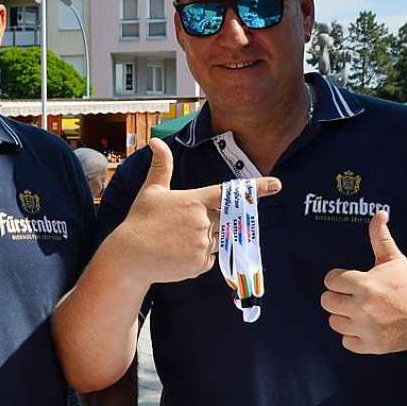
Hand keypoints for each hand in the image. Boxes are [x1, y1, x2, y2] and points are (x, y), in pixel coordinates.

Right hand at [112, 139, 280, 285]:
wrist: (129, 256)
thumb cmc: (140, 221)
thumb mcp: (151, 191)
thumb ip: (161, 166)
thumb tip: (155, 141)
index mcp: (194, 200)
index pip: (230, 193)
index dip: (256, 188)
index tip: (277, 185)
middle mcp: (202, 221)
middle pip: (225, 219)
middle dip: (213, 222)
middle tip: (186, 226)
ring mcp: (202, 244)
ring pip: (218, 240)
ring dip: (205, 240)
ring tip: (178, 240)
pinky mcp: (199, 264)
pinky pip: (211, 259)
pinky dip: (200, 257)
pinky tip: (179, 253)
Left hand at [321, 210, 406, 354]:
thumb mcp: (394, 259)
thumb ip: (380, 237)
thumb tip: (379, 213)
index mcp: (364, 284)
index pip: (330, 281)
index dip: (339, 279)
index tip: (350, 280)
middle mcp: (362, 307)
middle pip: (327, 301)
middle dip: (338, 297)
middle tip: (354, 296)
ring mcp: (366, 328)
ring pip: (334, 322)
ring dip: (344, 316)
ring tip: (360, 311)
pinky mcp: (371, 345)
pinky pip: (346, 341)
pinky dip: (353, 336)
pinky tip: (366, 326)